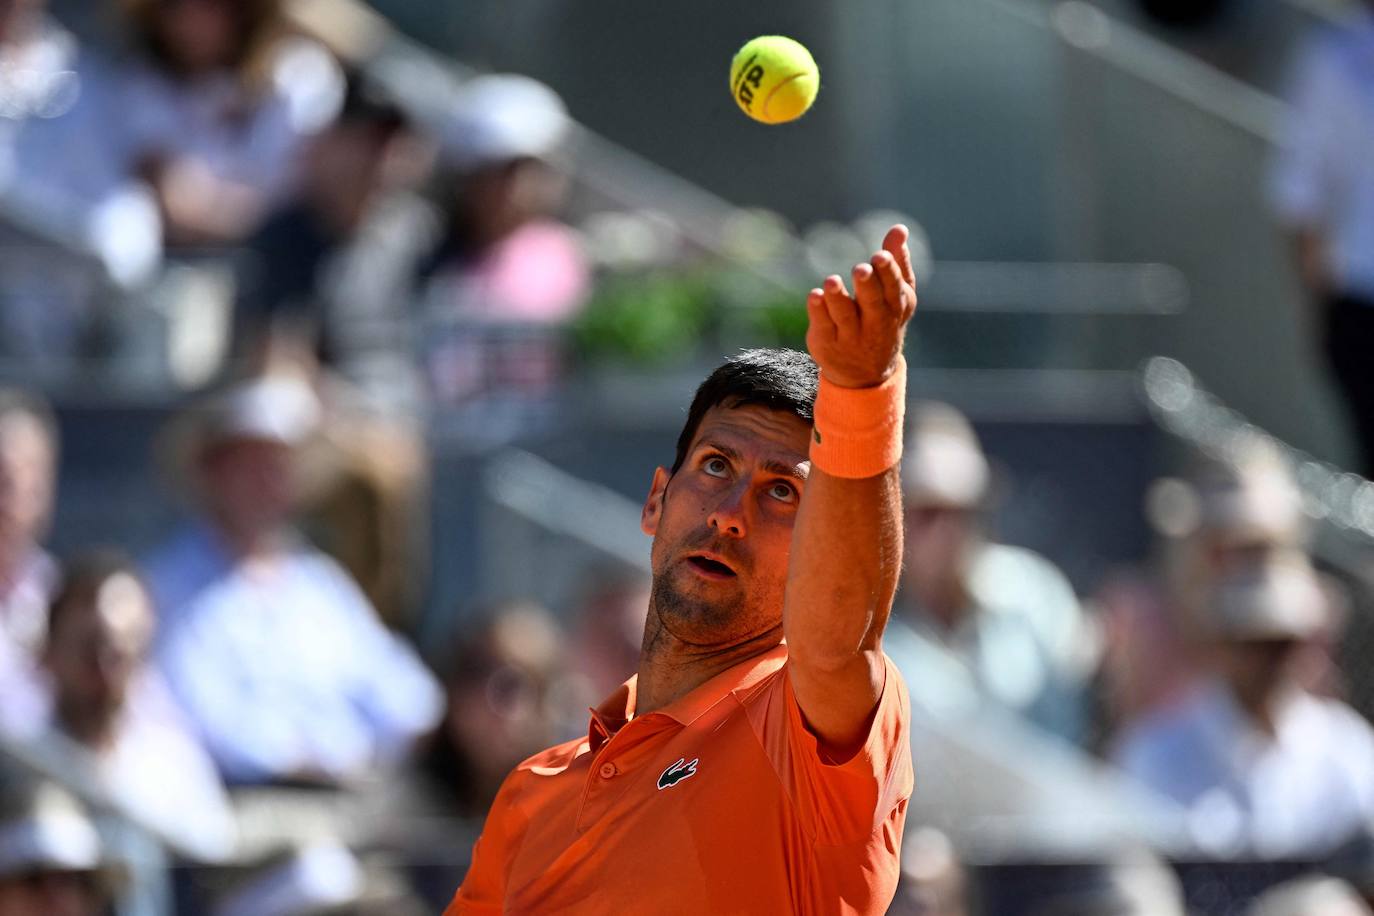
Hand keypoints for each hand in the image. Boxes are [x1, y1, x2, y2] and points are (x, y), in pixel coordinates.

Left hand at [805, 225, 917, 388]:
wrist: (867, 375)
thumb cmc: (883, 322)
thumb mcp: (896, 296)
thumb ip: (897, 262)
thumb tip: (899, 228)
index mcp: (895, 307)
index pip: (894, 289)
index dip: (888, 272)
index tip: (879, 255)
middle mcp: (875, 323)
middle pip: (872, 302)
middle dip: (867, 285)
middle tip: (860, 268)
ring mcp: (851, 336)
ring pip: (845, 316)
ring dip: (838, 297)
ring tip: (832, 281)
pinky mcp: (827, 343)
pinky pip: (823, 326)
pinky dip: (818, 311)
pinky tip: (814, 296)